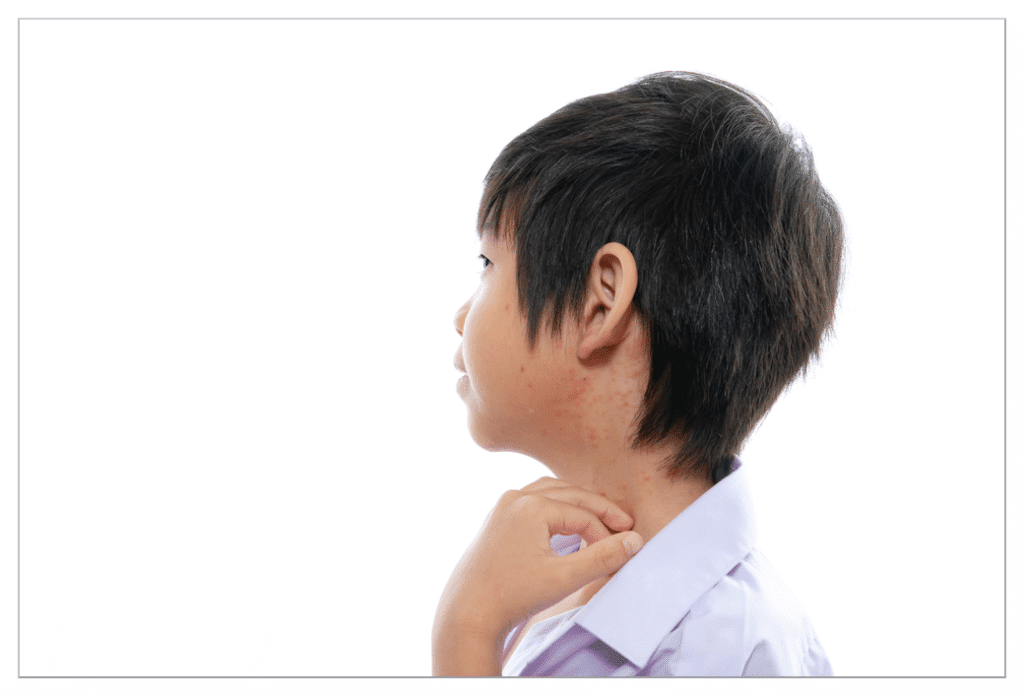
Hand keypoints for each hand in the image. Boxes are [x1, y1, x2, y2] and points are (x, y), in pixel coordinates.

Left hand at [431, 477, 643, 674]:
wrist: (467, 613)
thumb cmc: (511, 596)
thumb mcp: (564, 578)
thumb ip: (602, 557)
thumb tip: (634, 541)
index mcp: (531, 507)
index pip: (583, 515)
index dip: (607, 534)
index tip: (623, 550)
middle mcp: (515, 498)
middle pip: (570, 494)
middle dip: (599, 510)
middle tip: (624, 524)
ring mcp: (503, 505)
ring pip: (551, 492)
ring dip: (578, 503)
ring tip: (600, 519)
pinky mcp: (496, 517)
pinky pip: (534, 500)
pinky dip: (556, 506)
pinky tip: (567, 521)